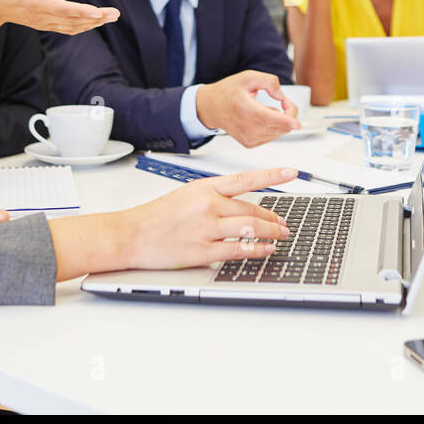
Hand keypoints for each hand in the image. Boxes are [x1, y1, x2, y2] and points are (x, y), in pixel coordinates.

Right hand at [0, 0, 118, 54]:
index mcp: (34, 5)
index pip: (63, 10)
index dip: (82, 12)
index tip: (99, 12)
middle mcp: (41, 17)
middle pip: (73, 20)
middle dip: (96, 18)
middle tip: (115, 13)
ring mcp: (43, 23)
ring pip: (73, 26)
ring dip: (93, 23)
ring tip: (111, 17)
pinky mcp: (44, 24)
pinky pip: (67, 28)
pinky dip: (82, 26)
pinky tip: (94, 22)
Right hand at [118, 167, 295, 270]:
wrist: (132, 234)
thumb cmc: (157, 215)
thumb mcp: (187, 194)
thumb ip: (214, 196)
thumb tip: (242, 203)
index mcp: (205, 187)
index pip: (246, 179)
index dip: (273, 175)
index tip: (292, 172)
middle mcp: (208, 205)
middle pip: (253, 209)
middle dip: (273, 218)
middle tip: (284, 223)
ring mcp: (206, 228)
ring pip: (250, 228)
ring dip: (270, 232)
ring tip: (279, 235)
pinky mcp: (203, 250)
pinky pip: (239, 249)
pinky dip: (257, 249)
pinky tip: (266, 249)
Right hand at [195, 71, 300, 147]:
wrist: (211, 107)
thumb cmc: (227, 92)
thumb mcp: (248, 77)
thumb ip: (268, 81)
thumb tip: (281, 96)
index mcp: (245, 109)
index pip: (268, 118)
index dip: (286, 120)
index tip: (296, 123)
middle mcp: (246, 127)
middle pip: (280, 126)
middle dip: (289, 112)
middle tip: (282, 100)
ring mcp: (248, 138)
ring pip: (279, 132)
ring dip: (281, 120)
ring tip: (266, 108)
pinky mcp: (250, 143)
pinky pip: (272, 136)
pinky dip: (273, 126)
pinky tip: (262, 118)